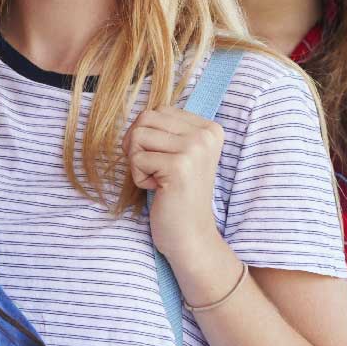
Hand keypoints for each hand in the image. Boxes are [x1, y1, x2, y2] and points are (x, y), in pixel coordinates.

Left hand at [124, 105, 225, 267]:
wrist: (190, 235)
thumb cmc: (178, 195)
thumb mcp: (180, 154)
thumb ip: (168, 130)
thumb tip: (140, 115)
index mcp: (210, 128)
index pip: (159, 110)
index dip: (146, 135)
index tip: (162, 160)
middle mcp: (206, 134)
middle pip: (145, 118)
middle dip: (137, 145)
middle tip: (152, 169)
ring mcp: (195, 148)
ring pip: (138, 135)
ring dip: (138, 162)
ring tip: (158, 179)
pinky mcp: (179, 166)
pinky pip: (136, 158)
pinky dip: (139, 178)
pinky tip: (159, 190)